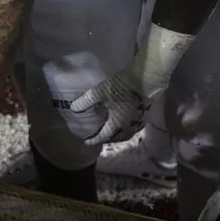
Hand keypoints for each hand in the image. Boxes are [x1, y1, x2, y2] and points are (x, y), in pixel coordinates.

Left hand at [71, 25, 191, 144]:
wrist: (145, 79)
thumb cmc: (121, 87)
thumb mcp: (99, 93)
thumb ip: (86, 101)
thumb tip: (74, 108)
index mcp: (117, 124)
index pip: (104, 136)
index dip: (94, 139)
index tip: (87, 142)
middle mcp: (129, 126)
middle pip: (117, 138)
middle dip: (108, 140)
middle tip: (100, 138)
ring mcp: (139, 121)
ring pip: (128, 134)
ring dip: (118, 136)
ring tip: (112, 132)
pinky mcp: (145, 114)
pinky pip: (134, 128)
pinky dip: (127, 129)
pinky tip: (125, 122)